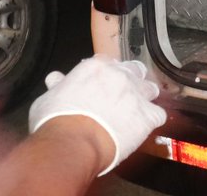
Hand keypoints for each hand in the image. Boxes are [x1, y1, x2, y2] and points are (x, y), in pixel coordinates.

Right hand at [29, 55, 167, 175]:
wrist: (72, 144)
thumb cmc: (56, 123)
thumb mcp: (48, 99)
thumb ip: (58, 86)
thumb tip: (55, 79)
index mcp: (97, 68)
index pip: (108, 63)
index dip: (106, 75)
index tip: (102, 84)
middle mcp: (120, 76)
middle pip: (133, 71)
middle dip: (130, 80)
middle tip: (121, 96)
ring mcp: (136, 95)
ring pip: (150, 89)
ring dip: (144, 97)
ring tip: (135, 110)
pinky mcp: (147, 116)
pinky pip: (158, 115)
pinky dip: (152, 120)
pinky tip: (144, 127)